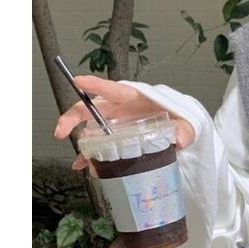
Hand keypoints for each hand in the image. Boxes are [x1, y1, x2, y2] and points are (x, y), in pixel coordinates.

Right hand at [54, 75, 195, 170]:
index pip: (113, 90)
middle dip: (73, 117)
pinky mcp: (118, 137)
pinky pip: (100, 145)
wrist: (183, 129)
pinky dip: (91, 155)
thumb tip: (180, 139)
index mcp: (136, 99)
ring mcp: (118, 124)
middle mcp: (122, 109)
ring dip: (80, 142)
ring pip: (91, 128)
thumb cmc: (180, 118)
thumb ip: (185, 129)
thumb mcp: (187, 122)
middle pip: (91, 108)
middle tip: (62, 130)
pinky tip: (84, 166)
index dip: (96, 85)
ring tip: (76, 158)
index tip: (78, 81)